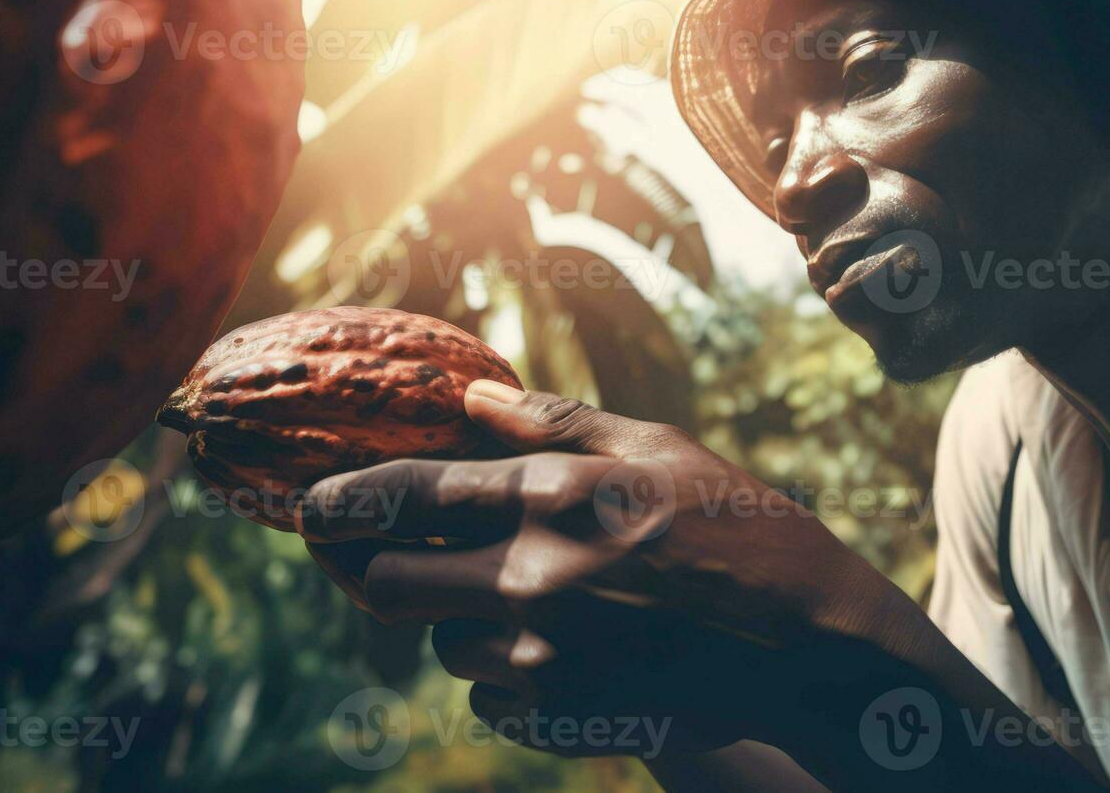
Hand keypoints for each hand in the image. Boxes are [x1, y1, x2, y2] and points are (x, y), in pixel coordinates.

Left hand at [295, 382, 890, 757]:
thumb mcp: (656, 449)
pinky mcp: (560, 714)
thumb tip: (472, 395)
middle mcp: (532, 577)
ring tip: (539, 601)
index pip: (402, 495)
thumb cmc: (737, 527)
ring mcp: (544, 656)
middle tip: (390, 559)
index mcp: (550, 496)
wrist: (803, 644)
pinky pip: (491, 697)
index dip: (336, 501)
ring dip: (466, 621)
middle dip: (373, 571)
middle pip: (384, 586)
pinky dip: (510, 675)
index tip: (305, 507)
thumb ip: (554, 422)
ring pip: (445, 644)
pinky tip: (572, 648)